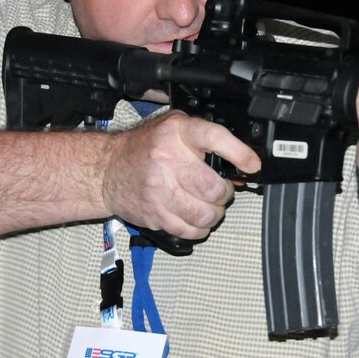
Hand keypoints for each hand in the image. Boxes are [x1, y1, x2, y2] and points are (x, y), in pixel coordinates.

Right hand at [102, 110, 260, 238]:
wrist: (106, 169)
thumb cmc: (145, 147)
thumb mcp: (173, 126)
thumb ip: (203, 137)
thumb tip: (239, 163)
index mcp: (176, 133)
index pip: (214, 138)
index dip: (239, 153)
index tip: (252, 164)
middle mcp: (167, 160)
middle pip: (214, 187)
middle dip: (225, 193)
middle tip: (221, 190)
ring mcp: (160, 190)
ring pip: (205, 214)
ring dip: (214, 213)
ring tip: (209, 205)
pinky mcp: (155, 214)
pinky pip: (189, 230)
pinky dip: (199, 229)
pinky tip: (195, 219)